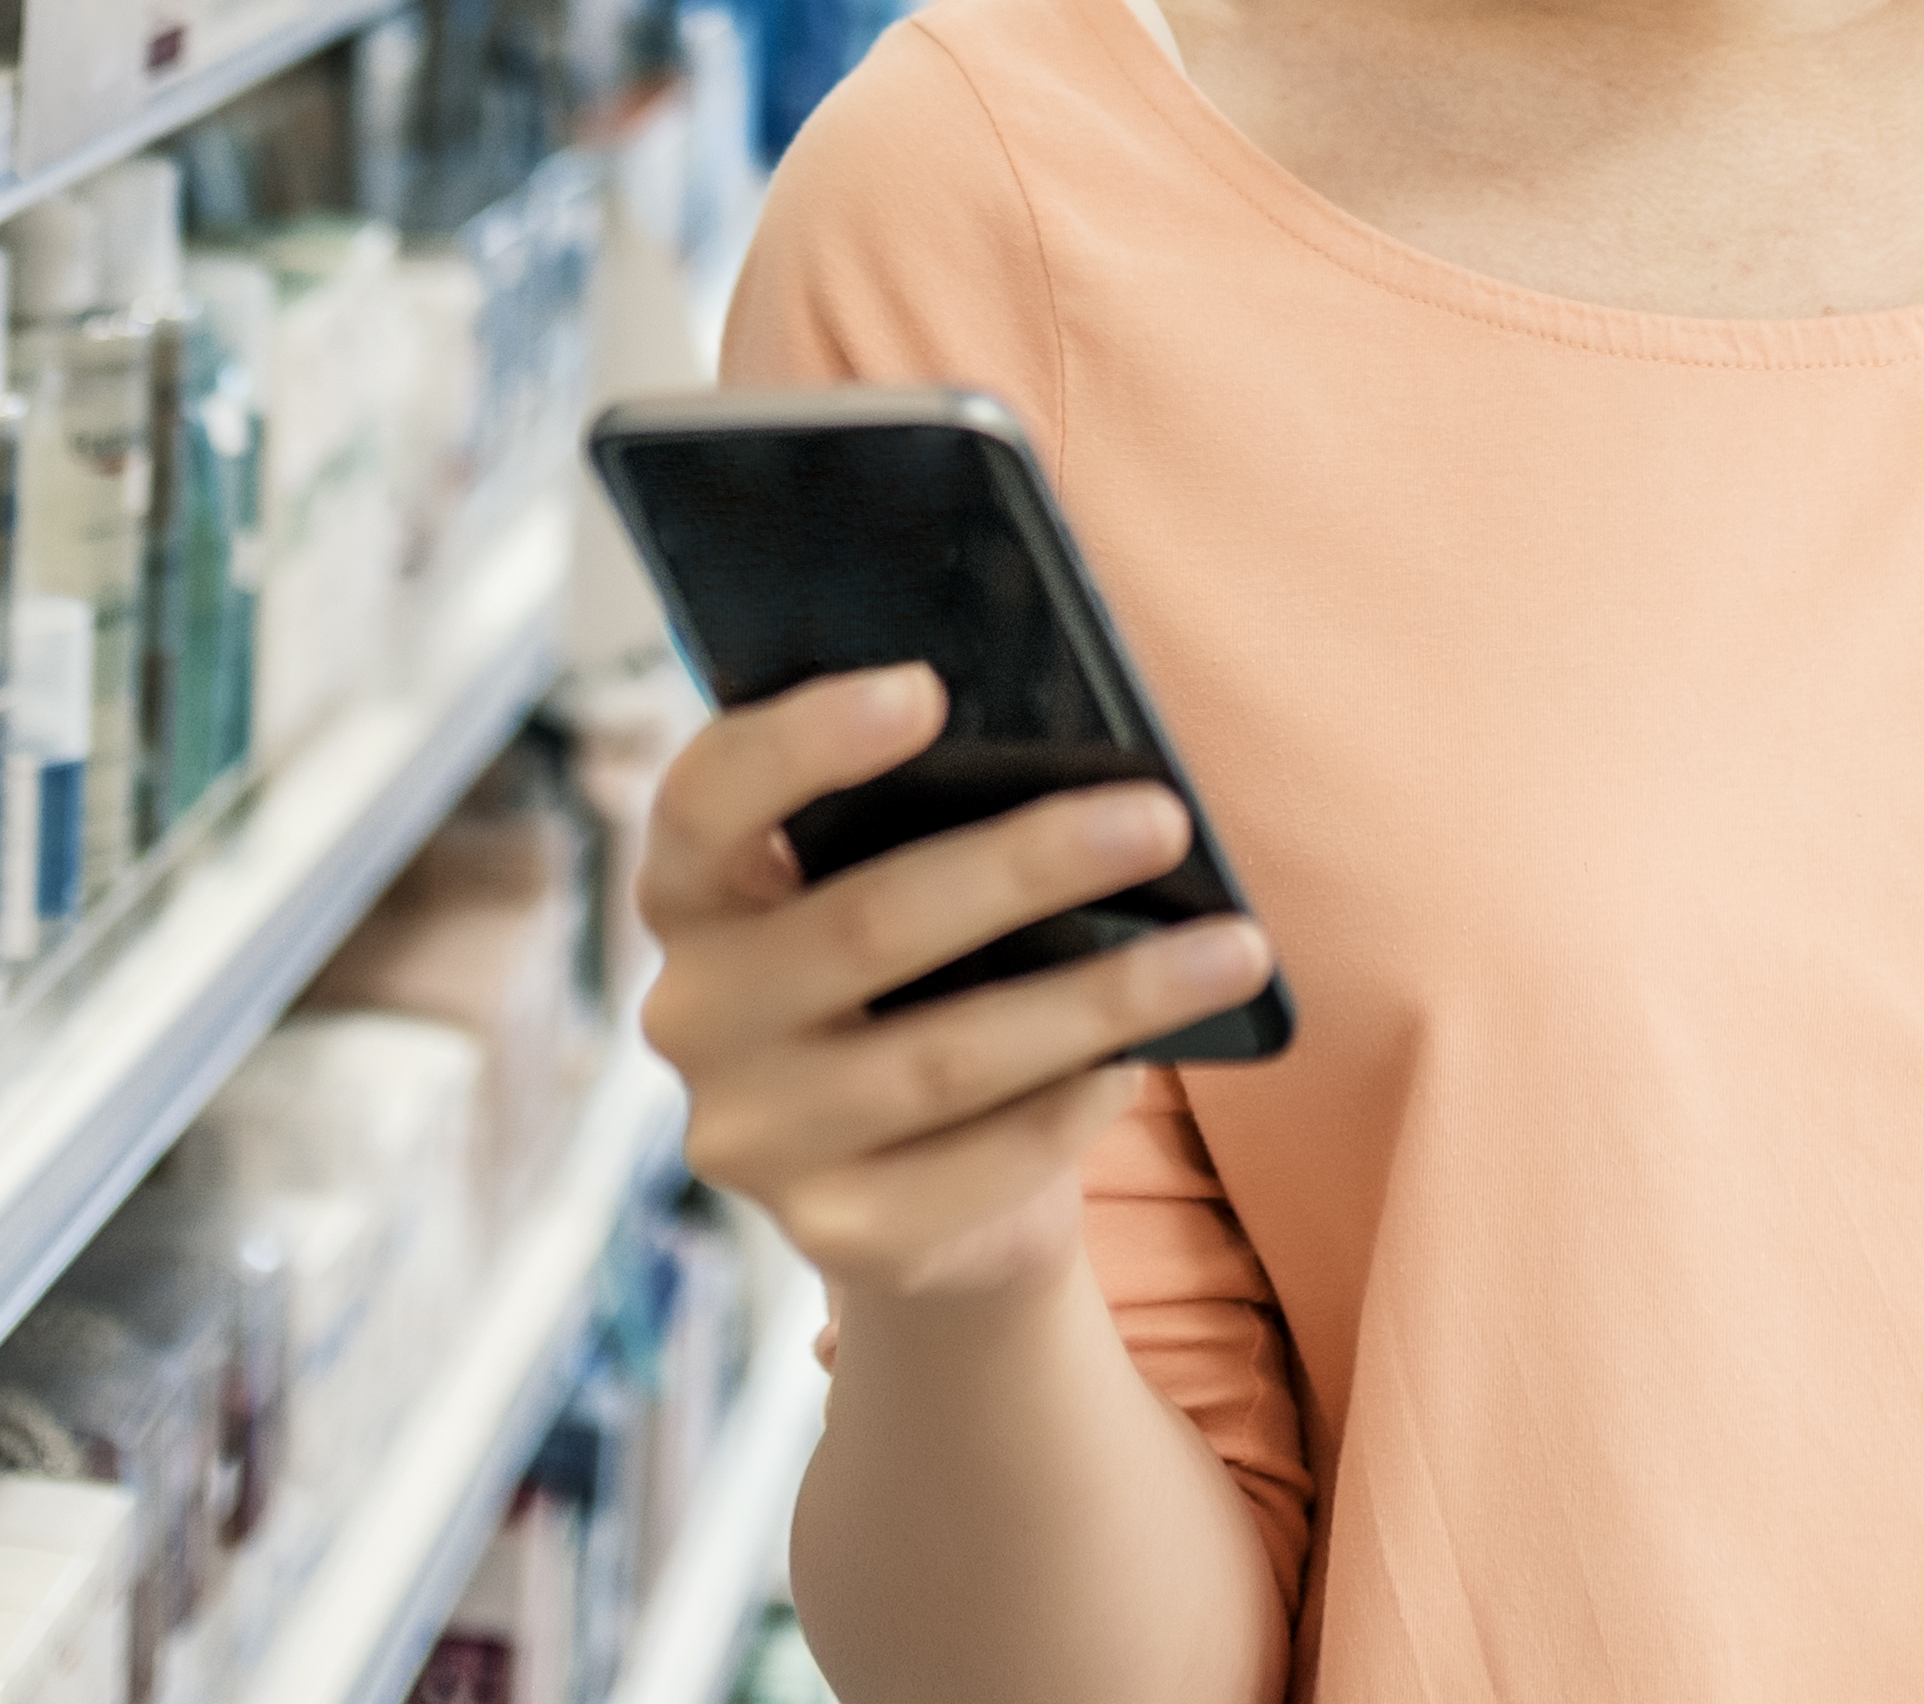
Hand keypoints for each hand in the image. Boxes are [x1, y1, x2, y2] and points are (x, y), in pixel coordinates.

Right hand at [634, 665, 1282, 1306]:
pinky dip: (1075, 1103)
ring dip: (1106, 996)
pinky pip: (983, 1161)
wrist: (928, 1202)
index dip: (806, 739)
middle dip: (1027, 864)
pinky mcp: (833, 1235)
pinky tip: (1146, 1061)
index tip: (927, 687)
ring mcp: (752, 1138)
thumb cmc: (924, 983)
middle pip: (865, 924)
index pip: (709, 797)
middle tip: (1162, 819)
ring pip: (946, 1056)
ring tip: (1232, 948)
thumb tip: (1081, 769)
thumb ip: (925, 828)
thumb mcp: (893, 888)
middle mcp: (691, 1016)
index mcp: (691, 892)